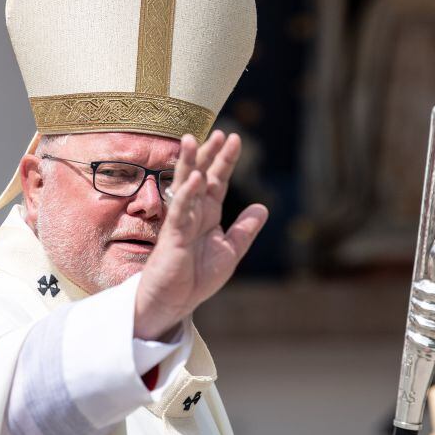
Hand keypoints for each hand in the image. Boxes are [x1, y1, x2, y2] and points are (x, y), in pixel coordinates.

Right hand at [133, 130, 268, 339]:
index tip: (234, 139)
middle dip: (209, 154)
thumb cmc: (198, 278)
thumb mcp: (230, 252)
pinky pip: (180, 212)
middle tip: (220, 132)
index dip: (225, 160)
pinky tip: (196, 179)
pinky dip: (187, 195)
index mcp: (208, 214)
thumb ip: (244, 230)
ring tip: (191, 140)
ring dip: (189, 164)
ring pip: (185, 186)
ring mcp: (181, 222)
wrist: (175, 301)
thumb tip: (262, 207)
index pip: (218, 181)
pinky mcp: (172, 236)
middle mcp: (194, 213)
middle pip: (201, 176)